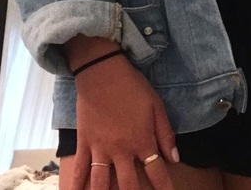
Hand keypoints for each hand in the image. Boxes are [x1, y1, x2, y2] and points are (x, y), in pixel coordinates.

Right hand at [69, 54, 178, 189]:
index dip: (163, 187)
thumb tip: (174, 159)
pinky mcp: (84, 143)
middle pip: (129, 185)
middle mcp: (121, 150)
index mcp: (141, 141)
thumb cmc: (132, 86)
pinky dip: (76, 187)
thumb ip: (165, 133)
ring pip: (102, 184)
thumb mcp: (156, 105)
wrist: (102, 72)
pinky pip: (79, 170)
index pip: (156, 172)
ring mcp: (100, 149)